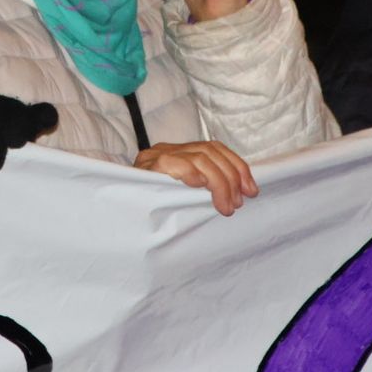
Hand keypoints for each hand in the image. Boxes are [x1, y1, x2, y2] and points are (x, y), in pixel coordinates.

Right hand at [134, 140, 258, 215]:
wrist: (120, 223)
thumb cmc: (155, 214)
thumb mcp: (186, 198)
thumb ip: (206, 187)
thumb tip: (242, 191)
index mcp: (179, 154)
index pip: (214, 148)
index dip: (237, 166)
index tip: (251, 190)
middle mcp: (167, 150)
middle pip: (210, 151)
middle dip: (231, 177)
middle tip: (237, 204)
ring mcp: (154, 157)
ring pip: (198, 158)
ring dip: (219, 183)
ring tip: (225, 207)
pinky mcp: (144, 168)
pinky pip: (172, 163)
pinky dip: (189, 172)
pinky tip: (199, 187)